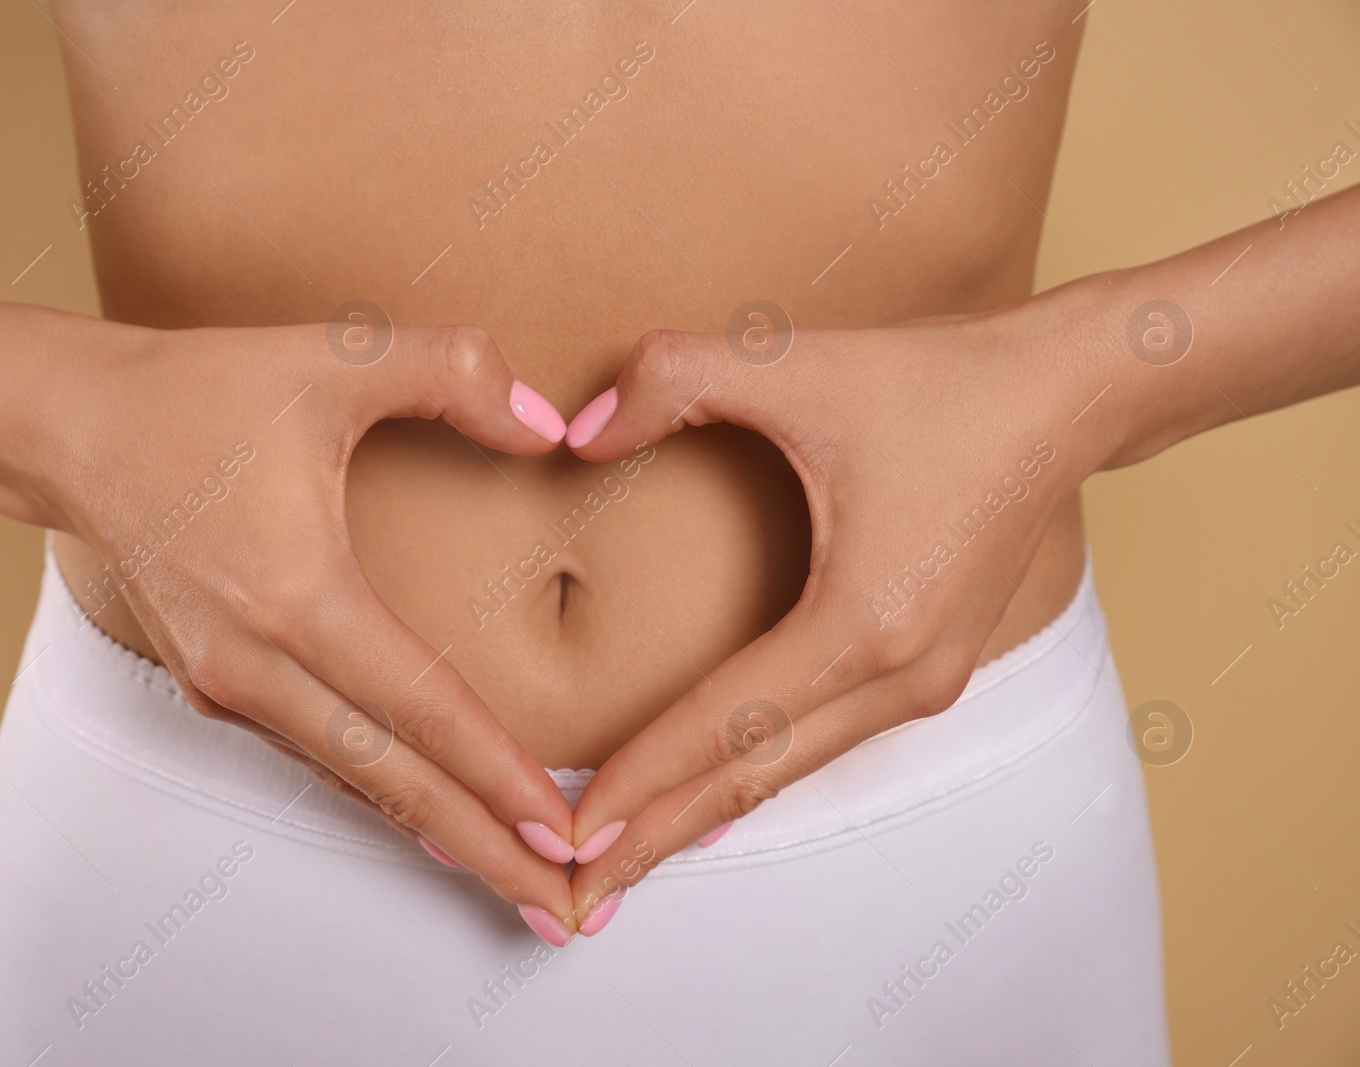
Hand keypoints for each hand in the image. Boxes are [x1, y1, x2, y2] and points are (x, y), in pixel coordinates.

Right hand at [17, 319, 580, 922]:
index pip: (424, 711)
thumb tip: (550, 424)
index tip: (564, 833)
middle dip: (485, 853)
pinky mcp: (216, 686)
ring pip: (354, 782)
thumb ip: (452, 372)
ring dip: (436, 833)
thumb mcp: (328, 359)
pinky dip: (381, 794)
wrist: (67, 429)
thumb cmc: (194, 394)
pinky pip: (318, 756)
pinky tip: (429, 818)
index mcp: (295, 599)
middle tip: (564, 912)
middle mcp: (258, 666)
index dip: (499, 776)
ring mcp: (229, 687)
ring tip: (514, 882)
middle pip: (394, 782)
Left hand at [560, 300, 1109, 930]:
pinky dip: (753, 779)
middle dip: (657, 839)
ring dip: (701, 818)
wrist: (1070, 396)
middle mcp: (900, 676)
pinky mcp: (929, 672)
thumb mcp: (798, 363)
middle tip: (573, 902)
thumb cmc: (943, 382)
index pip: (722, 724)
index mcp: (864, 622)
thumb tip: (576, 434)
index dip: (639, 778)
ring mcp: (924, 685)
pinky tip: (706, 804)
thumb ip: (672, 379)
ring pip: (787, 772)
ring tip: (623, 863)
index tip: (569, 834)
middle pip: (752, 779)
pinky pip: (820, 746)